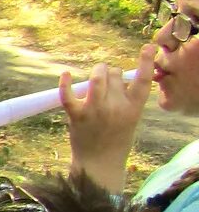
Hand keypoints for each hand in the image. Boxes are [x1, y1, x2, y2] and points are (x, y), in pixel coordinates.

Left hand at [60, 44, 155, 193]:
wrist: (99, 163)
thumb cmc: (115, 139)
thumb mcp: (129, 119)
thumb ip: (126, 99)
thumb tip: (114, 76)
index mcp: (134, 109)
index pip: (144, 80)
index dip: (147, 62)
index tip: (148, 48)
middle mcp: (116, 108)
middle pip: (115, 75)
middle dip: (111, 72)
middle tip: (108, 79)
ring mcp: (96, 111)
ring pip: (97, 78)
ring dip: (96, 71)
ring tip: (96, 74)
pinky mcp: (77, 116)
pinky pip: (68, 96)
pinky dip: (64, 83)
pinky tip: (64, 74)